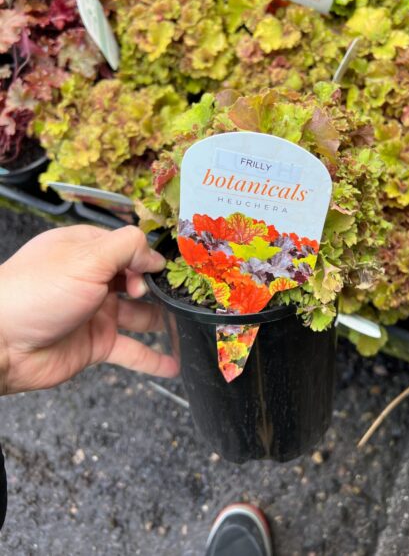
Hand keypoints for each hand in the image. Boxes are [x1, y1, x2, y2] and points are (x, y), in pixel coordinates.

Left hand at [0, 224, 177, 394]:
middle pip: (137, 280)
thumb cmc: (36, 293)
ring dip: (163, 320)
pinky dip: (153, 358)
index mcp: (86, 250)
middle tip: (176, 296)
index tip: (162, 270)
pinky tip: (175, 364)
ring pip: (140, 315)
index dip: (147, 257)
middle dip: (159, 286)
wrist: (1, 345)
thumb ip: (127, 248)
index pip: (128, 247)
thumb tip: (156, 256)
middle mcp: (93, 279)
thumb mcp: (86, 258)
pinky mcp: (96, 344)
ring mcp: (96, 313)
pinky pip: (131, 351)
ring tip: (188, 323)